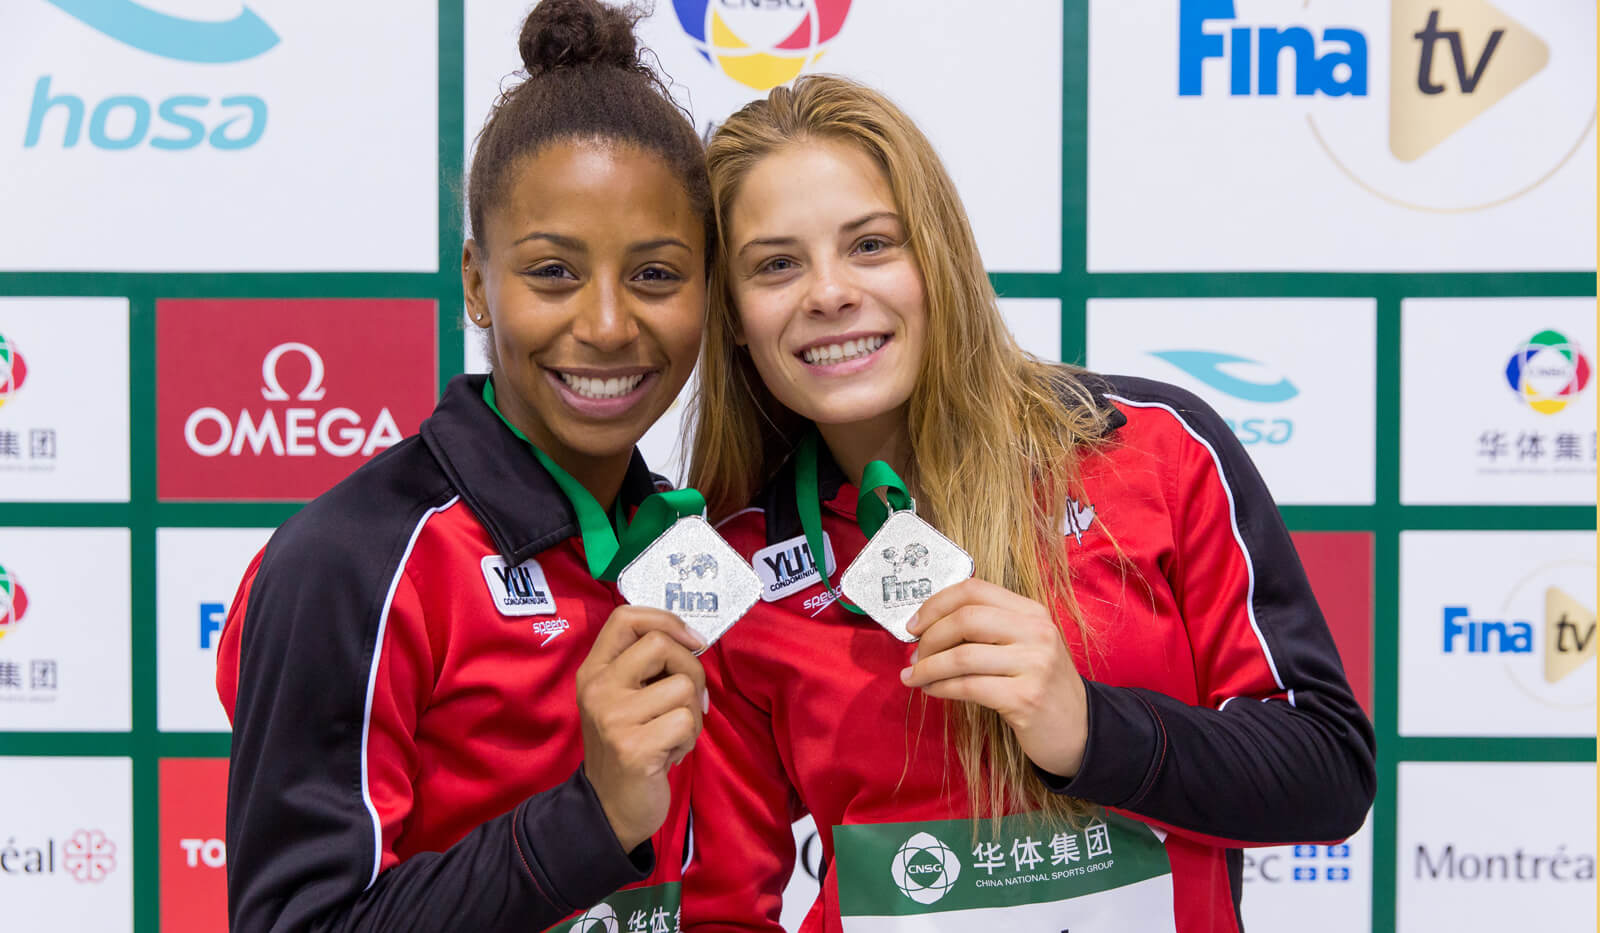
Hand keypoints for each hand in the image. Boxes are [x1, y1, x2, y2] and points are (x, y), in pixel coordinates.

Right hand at [576, 606, 706, 851]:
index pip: (626, 617)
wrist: (609, 808)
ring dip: (692, 712)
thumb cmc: (629, 746)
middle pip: (662, 644)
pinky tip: (669, 754)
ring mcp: (614, 718)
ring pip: (684, 686)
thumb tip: (694, 640)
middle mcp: (598, 688)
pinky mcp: (634, 747)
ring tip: (671, 734)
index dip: (666, 620)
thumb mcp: (624, 699)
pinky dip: (689, 739)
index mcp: (595, 671)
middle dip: (692, 668)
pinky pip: (687, 721)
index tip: (691, 640)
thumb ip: (647, 667)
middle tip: (689, 700)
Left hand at [900, 578, 1088, 778]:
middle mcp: (1036, 632)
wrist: (1080, 730)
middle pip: (965, 619)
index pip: (974, 590)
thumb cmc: (1041, 685)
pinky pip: (969, 687)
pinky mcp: (1025, 698)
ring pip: (962, 656)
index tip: (914, 625)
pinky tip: (932, 691)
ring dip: (927, 667)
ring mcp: (1034, 664)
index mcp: (1032, 612)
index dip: (935, 604)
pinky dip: (941, 688)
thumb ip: (988, 629)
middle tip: (913, 656)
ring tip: (914, 677)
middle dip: (929, 638)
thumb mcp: (1024, 645)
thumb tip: (928, 626)